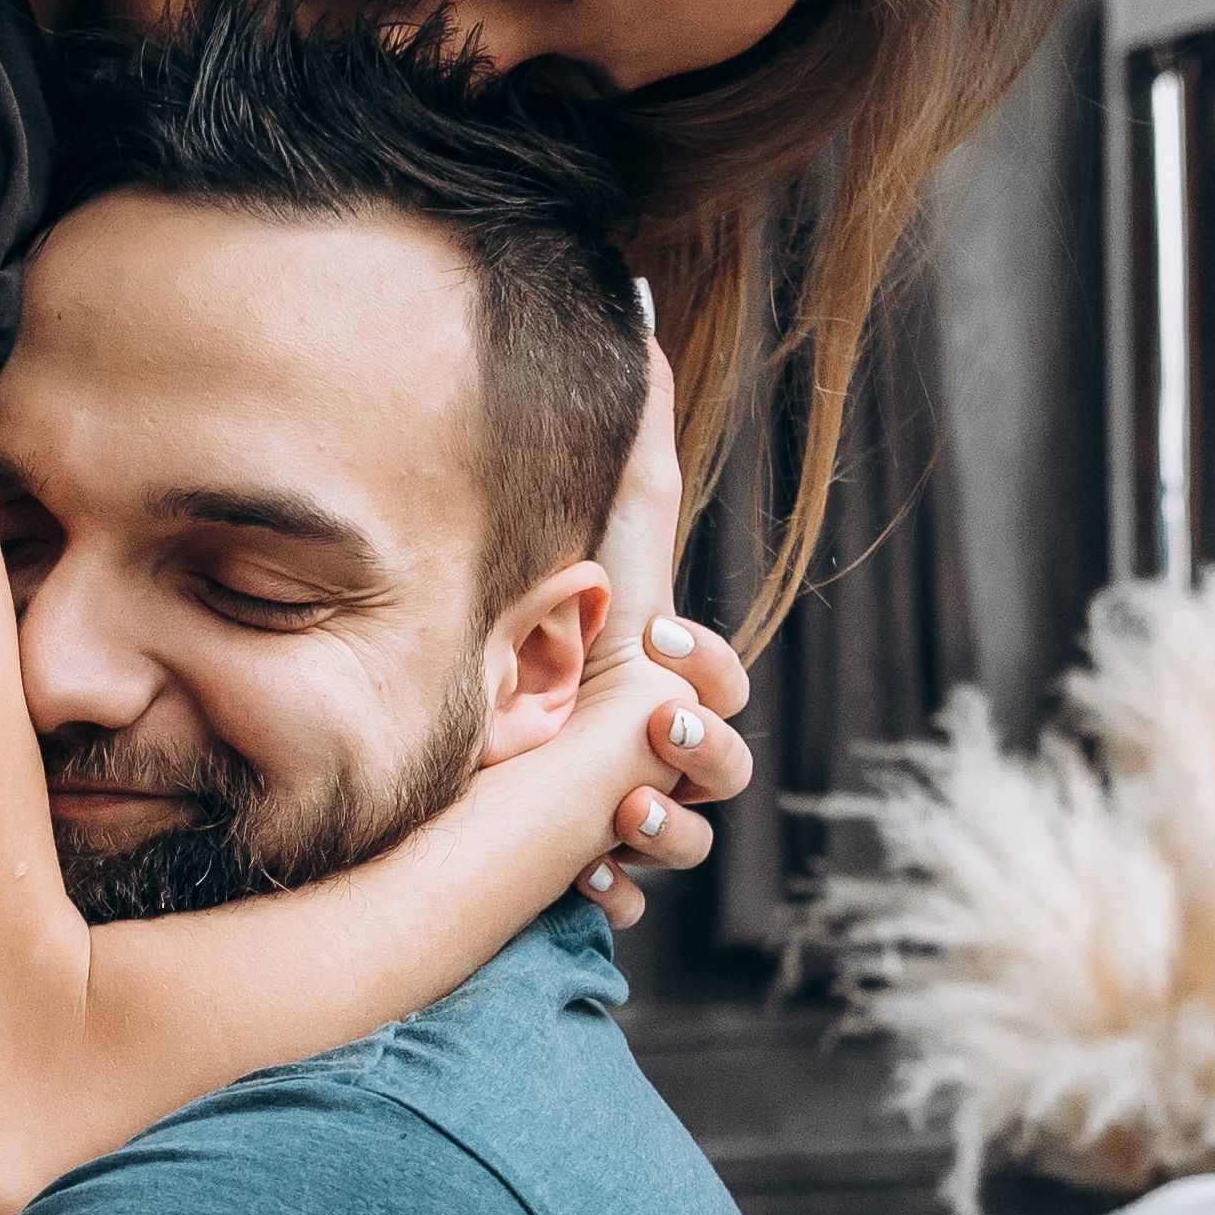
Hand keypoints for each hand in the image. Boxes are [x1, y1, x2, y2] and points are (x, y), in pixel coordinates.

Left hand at [568, 339, 751, 928]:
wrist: (487, 738)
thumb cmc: (555, 633)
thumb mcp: (589, 544)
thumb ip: (627, 448)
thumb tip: (644, 313)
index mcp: (676, 683)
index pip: (720, 681)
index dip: (703, 661)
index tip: (657, 637)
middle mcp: (669, 756)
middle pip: (727, 766)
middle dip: (701, 749)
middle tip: (651, 727)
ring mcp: (641, 815)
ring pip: (692, 843)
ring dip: (668, 828)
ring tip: (623, 812)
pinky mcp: (598, 869)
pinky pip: (631, 901)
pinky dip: (618, 895)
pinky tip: (590, 883)